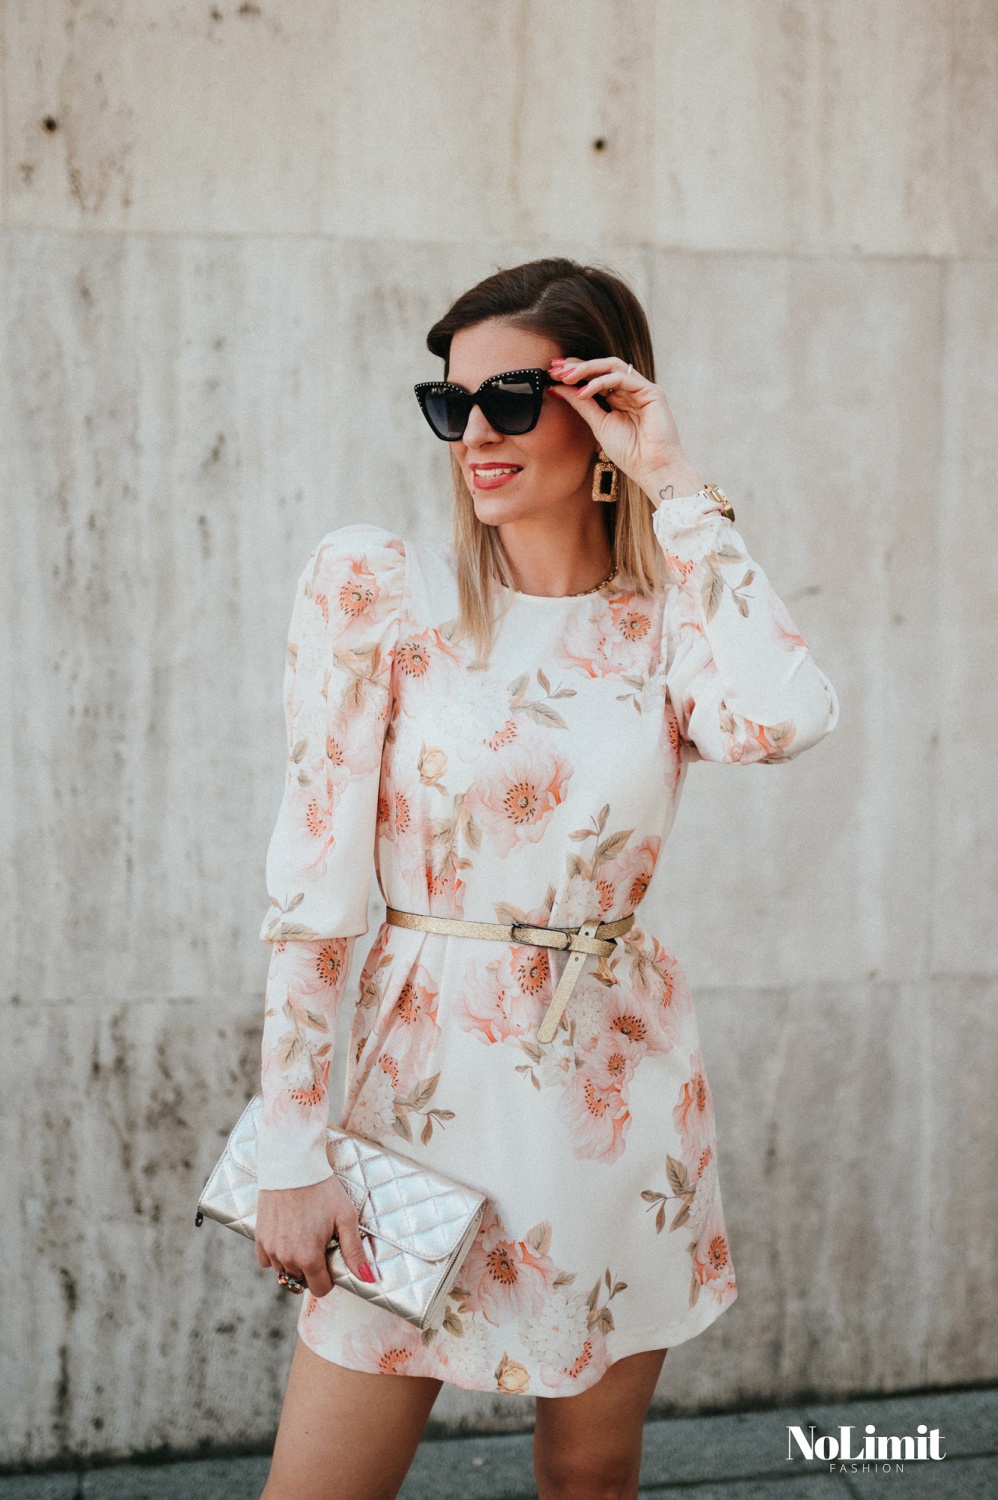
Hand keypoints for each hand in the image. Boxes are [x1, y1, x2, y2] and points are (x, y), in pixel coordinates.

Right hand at [255, 1175, 375, 1297]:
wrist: (292, 1164)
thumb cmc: (322, 1189)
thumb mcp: (345, 1217)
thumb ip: (354, 1251)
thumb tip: (368, 1279)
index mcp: (309, 1258)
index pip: (320, 1289)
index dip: (329, 1278)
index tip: (332, 1259)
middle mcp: (286, 1258)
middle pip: (302, 1280)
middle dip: (313, 1269)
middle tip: (320, 1243)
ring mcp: (270, 1249)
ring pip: (284, 1271)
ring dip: (294, 1262)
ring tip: (304, 1236)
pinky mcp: (259, 1237)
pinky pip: (266, 1260)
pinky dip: (276, 1254)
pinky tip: (287, 1235)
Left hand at [548, 356, 703, 503]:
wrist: (651, 468)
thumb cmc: (629, 452)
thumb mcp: (598, 424)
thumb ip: (581, 404)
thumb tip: (558, 387)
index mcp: (618, 397)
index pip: (595, 376)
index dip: (574, 371)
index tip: (551, 372)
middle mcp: (630, 390)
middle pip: (602, 366)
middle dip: (577, 366)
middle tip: (555, 370)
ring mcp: (641, 389)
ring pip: (612, 366)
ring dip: (586, 369)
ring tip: (566, 378)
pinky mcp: (652, 391)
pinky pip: (622, 378)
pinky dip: (600, 382)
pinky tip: (583, 392)